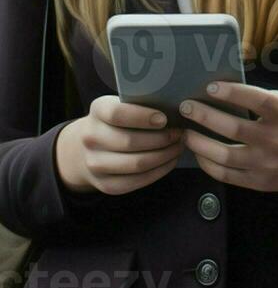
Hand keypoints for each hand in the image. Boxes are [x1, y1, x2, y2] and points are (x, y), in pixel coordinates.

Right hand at [55, 96, 183, 194]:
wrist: (88, 148)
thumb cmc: (119, 121)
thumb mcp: (124, 104)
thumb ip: (144, 103)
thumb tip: (177, 107)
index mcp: (97, 111)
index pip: (117, 114)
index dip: (143, 117)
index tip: (164, 119)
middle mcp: (90, 138)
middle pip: (130, 142)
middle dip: (162, 139)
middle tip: (180, 133)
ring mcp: (94, 163)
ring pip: (136, 164)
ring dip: (164, 155)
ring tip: (178, 146)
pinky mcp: (105, 184)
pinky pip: (137, 181)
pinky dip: (160, 171)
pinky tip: (170, 160)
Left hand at [180, 82, 277, 199]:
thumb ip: (263, 100)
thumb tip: (222, 94)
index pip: (255, 100)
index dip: (231, 92)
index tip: (210, 87)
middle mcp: (277, 140)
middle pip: (232, 127)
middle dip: (203, 115)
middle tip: (186, 107)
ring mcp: (267, 164)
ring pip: (222, 154)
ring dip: (198, 142)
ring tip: (186, 132)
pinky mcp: (259, 182)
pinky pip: (225, 174)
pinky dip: (207, 163)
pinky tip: (200, 153)